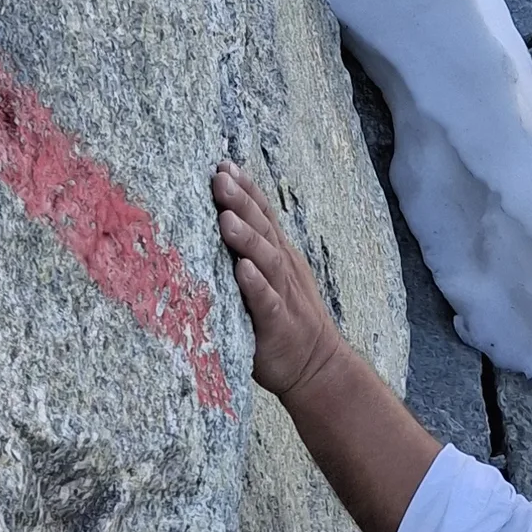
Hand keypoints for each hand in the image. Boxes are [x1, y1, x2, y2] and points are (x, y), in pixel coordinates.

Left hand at [212, 161, 345, 401]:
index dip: (246, 189)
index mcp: (278, 256)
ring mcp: (283, 295)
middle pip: (263, 229)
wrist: (317, 367)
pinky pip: (266, 302)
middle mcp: (282, 269)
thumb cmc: (283, 322)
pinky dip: (255, 285)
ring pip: (266, 260)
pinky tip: (242, 270)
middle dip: (241, 201)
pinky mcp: (278, 325)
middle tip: (218, 178)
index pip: (263, 215)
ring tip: (225, 218)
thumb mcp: (270, 281)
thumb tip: (215, 226)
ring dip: (246, 238)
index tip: (223, 164)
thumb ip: (249, 256)